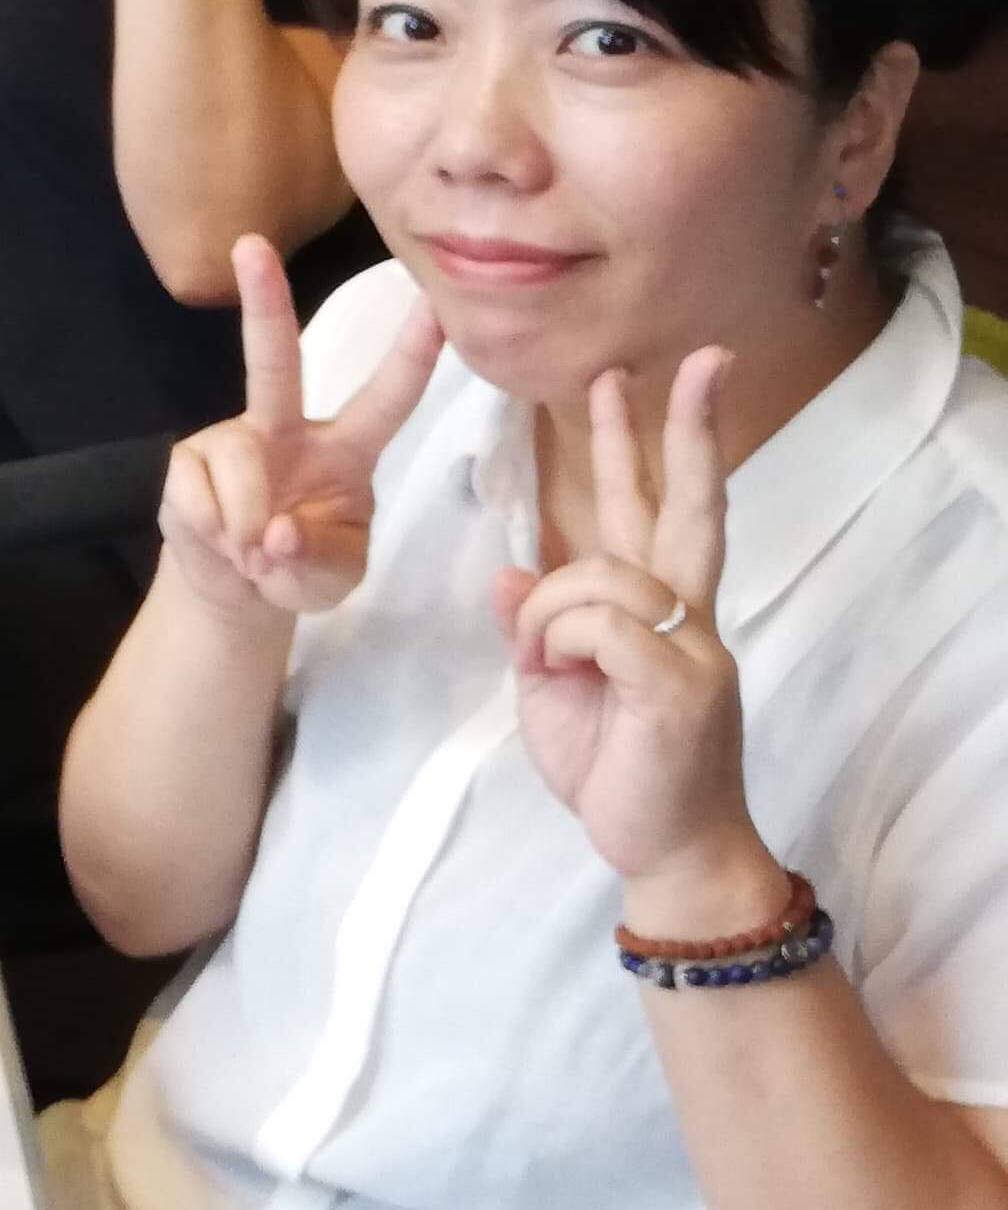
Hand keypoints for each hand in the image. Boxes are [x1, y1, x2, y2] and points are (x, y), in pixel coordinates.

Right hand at [156, 234, 444, 624]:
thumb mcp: (333, 578)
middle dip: (265, 301)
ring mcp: (232, 440)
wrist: (235, 588)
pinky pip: (198, 493)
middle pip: (276, 360)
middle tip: (250, 245)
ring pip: (239, 459)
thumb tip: (274, 531)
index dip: (411, 356)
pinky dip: (215, 533)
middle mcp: (287, 429)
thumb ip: (318, 560)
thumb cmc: (302, 567)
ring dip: (249, 526)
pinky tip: (223, 545)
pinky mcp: (186, 461)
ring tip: (252, 557)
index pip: (385, 398)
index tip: (433, 306)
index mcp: (346, 448)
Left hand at [499, 352, 781, 927]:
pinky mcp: (680, 685)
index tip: (668, 378)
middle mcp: (687, 616)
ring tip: (543, 667)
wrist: (664, 850)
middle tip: (696, 360)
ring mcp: (692, 648)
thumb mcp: (552, 687)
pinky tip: (559, 675)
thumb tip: (512, 567)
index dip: (666, 443)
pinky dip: (559, 645)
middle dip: (685, 430)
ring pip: (597, 575)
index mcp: (660, 611)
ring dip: (546, 614)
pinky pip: (599, 627)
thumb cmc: (614, 769)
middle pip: (685, 507)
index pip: (667, 508)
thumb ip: (536, 624)